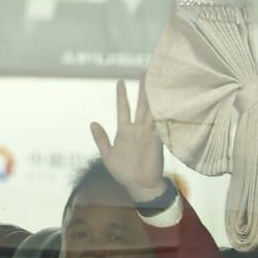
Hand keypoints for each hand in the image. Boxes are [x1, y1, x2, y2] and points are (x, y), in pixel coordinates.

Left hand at [88, 79, 166, 201]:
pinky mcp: (157, 139)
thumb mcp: (108, 155)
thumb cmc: (124, 173)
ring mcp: (149, 133)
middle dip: (142, 87)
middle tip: (145, 70)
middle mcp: (139, 129)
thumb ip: (100, 139)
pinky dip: (162, 111)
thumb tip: (92, 122)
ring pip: (151, 109)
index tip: (119, 81)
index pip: (123, 108)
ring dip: (153, 95)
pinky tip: (165, 100)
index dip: (121, 95)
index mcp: (126, 131)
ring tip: (156, 79)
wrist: (139, 186)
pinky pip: (160, 122)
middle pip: (141, 104)